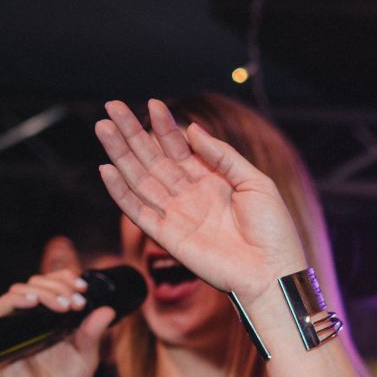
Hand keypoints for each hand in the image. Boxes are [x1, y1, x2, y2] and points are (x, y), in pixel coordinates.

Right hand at [0, 270, 115, 376]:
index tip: (83, 287)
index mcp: (54, 319)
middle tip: (76, 300)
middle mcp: (34, 318)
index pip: (53, 285)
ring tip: (63, 305)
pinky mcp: (3, 336)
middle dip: (59, 286)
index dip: (66, 279)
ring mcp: (17, 326)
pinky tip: (33, 303)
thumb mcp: (86, 359)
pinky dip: (16, 300)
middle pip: (37, 283)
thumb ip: (93, 335)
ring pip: (20, 290)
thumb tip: (108, 310)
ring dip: (43, 291)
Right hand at [95, 98, 305, 298]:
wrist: (273, 273)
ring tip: (103, 127)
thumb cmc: (273, 232)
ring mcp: (177, 215)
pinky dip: (121, 192)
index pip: (180, 147)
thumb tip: (192, 129)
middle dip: (132, 133)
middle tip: (112, 107)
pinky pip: (138, 211)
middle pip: (154, 158)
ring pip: (141, 179)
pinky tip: (107, 169)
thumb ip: (223, 156)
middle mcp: (191, 195)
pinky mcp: (168, 237)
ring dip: (121, 154)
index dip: (165, 126)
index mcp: (213, 181)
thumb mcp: (256, 183)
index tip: (153, 104)